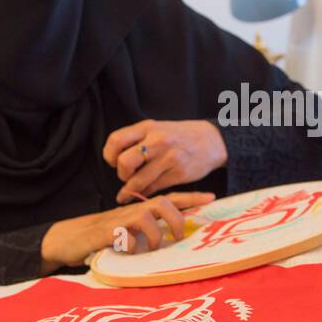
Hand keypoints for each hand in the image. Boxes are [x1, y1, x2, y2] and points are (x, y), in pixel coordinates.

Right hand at [39, 192, 215, 271]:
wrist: (68, 239)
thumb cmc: (102, 238)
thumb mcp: (130, 233)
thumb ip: (149, 232)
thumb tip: (173, 240)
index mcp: (140, 211)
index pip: (169, 199)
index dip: (190, 197)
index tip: (211, 197)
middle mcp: (132, 211)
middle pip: (163, 203)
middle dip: (177, 218)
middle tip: (179, 236)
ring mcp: (119, 220)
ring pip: (146, 216)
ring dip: (155, 235)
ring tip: (152, 249)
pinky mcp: (106, 233)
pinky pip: (126, 235)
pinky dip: (131, 245)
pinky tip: (128, 252)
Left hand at [102, 119, 227, 203]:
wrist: (211, 141)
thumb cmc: (179, 136)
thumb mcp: (158, 129)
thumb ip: (137, 140)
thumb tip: (116, 161)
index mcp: (148, 127)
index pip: (116, 140)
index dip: (109, 155)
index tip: (113, 161)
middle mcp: (157, 141)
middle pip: (124, 162)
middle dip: (121, 173)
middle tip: (125, 176)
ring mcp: (169, 158)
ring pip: (139, 180)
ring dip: (130, 190)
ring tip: (127, 193)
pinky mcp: (178, 174)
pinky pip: (154, 188)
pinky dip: (145, 194)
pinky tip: (143, 194)